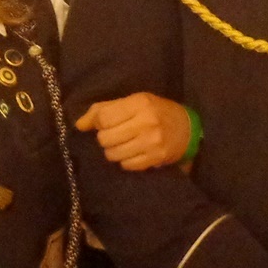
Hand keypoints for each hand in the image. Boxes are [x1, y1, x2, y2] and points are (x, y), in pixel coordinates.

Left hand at [75, 93, 192, 169]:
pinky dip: (125, 161)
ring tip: (123, 145)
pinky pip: (127, 165)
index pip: (103, 118)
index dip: (97, 123)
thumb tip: (79, 124)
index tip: (102, 124)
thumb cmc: (156, 111)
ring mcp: (151, 142)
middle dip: (105, 139)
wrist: (188, 128)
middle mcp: (146, 122)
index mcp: (139, 103)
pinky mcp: (156, 158)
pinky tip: (133, 153)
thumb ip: (105, 109)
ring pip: (113, 154)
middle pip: (105, 138)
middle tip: (115, 135)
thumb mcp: (134, 102)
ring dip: (114, 151)